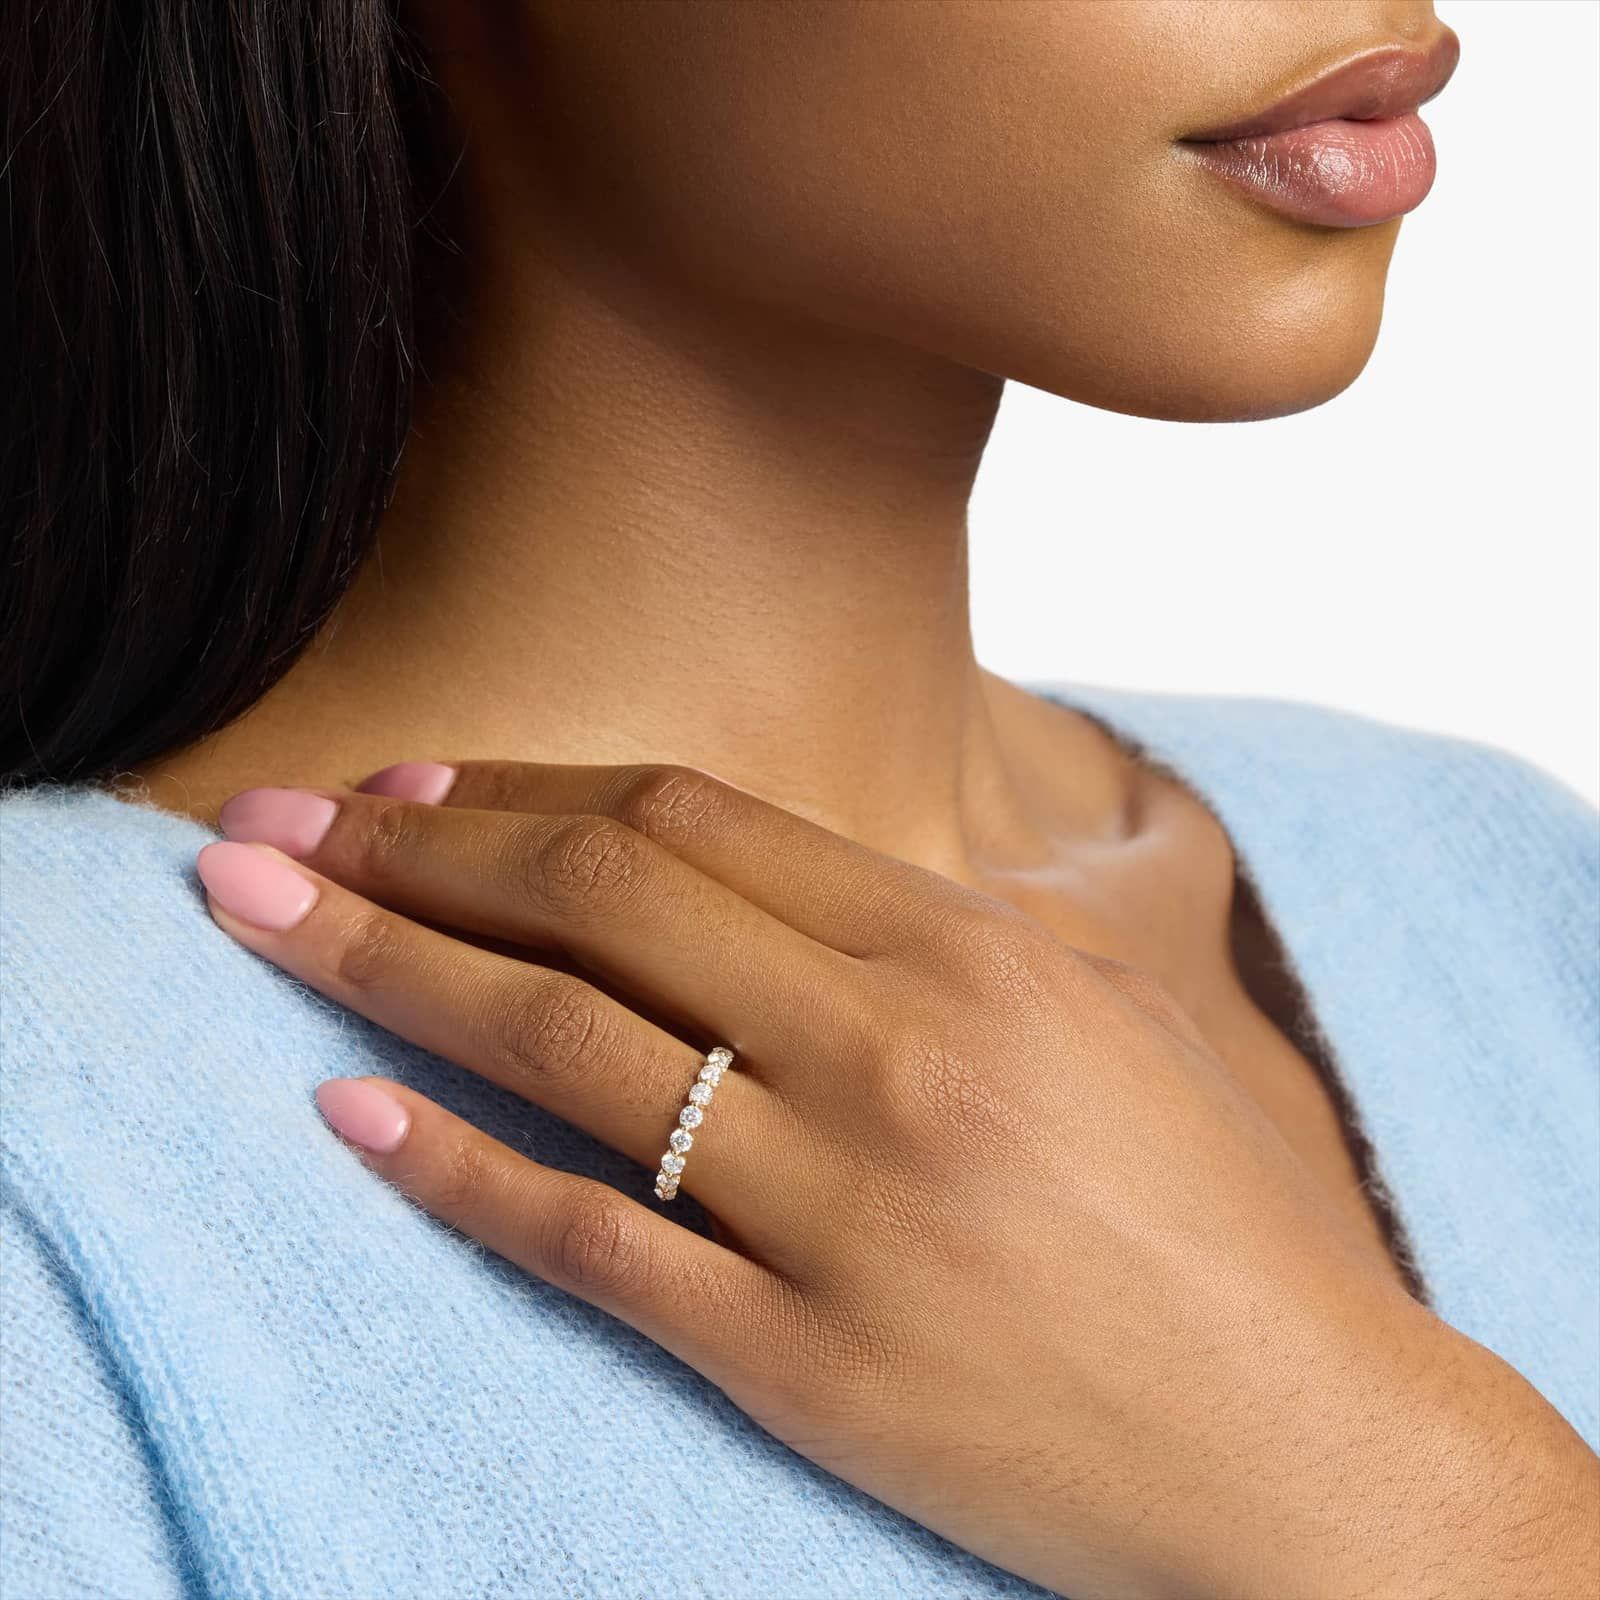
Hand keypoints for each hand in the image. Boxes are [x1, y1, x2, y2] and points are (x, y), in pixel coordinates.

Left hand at [197, 762, 1599, 1599]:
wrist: (1306, 1449)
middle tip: (281, 823)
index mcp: (965, 946)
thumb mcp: (1093, 1010)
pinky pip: (587, 1238)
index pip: (690, 818)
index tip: (414, 779)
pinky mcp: (806, 1360)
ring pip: (561, 1044)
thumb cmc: (1210, 1219)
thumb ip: (931, 928)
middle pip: (601, 897)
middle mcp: (892, 1049)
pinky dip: (450, 1169)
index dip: (527, 787)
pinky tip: (345, 1115)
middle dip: (416, 847)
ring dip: (384, 969)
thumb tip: (760, 868)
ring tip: (259, 919)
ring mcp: (842, 1205)